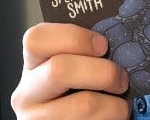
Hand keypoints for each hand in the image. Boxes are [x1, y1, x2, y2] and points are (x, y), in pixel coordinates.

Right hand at [11, 22, 130, 118]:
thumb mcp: (74, 69)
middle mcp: (27, 94)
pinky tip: (111, 117)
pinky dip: (113, 118)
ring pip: (83, 104)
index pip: (37, 39)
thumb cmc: (81, 94)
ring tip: (121, 104)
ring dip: (115, 104)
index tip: (103, 45)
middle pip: (59, 70)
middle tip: (122, 79)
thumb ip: (84, 54)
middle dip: (103, 72)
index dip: (75, 37)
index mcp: (32, 65)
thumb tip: (119, 40)